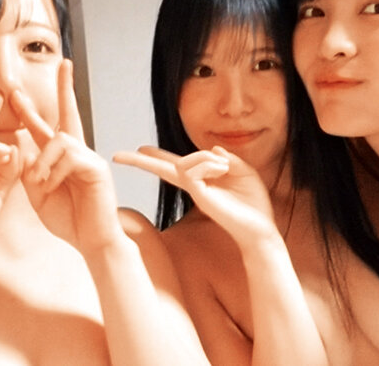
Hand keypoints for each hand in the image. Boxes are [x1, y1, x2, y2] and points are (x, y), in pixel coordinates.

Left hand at [10, 59, 121, 252]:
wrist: (92, 241)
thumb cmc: (68, 219)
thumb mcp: (38, 193)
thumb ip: (29, 170)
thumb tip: (21, 146)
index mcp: (59, 158)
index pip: (45, 126)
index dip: (30, 110)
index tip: (15, 93)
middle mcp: (77, 152)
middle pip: (69, 112)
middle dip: (66, 86)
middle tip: (63, 63)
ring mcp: (89, 157)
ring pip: (59, 139)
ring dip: (43, 160)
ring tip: (39, 182)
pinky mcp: (97, 167)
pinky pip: (69, 157)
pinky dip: (54, 171)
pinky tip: (53, 186)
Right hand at [113, 146, 278, 247]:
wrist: (260, 229)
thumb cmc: (254, 204)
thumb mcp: (245, 172)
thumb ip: (229, 158)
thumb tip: (214, 148)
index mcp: (203, 179)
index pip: (174, 165)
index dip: (157, 156)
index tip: (141, 149)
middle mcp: (194, 185)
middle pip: (162, 168)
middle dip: (141, 160)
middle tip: (118, 155)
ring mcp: (194, 191)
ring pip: (182, 162)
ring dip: (205, 157)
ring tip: (225, 168)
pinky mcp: (198, 195)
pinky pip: (192, 170)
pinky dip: (208, 163)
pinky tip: (222, 169)